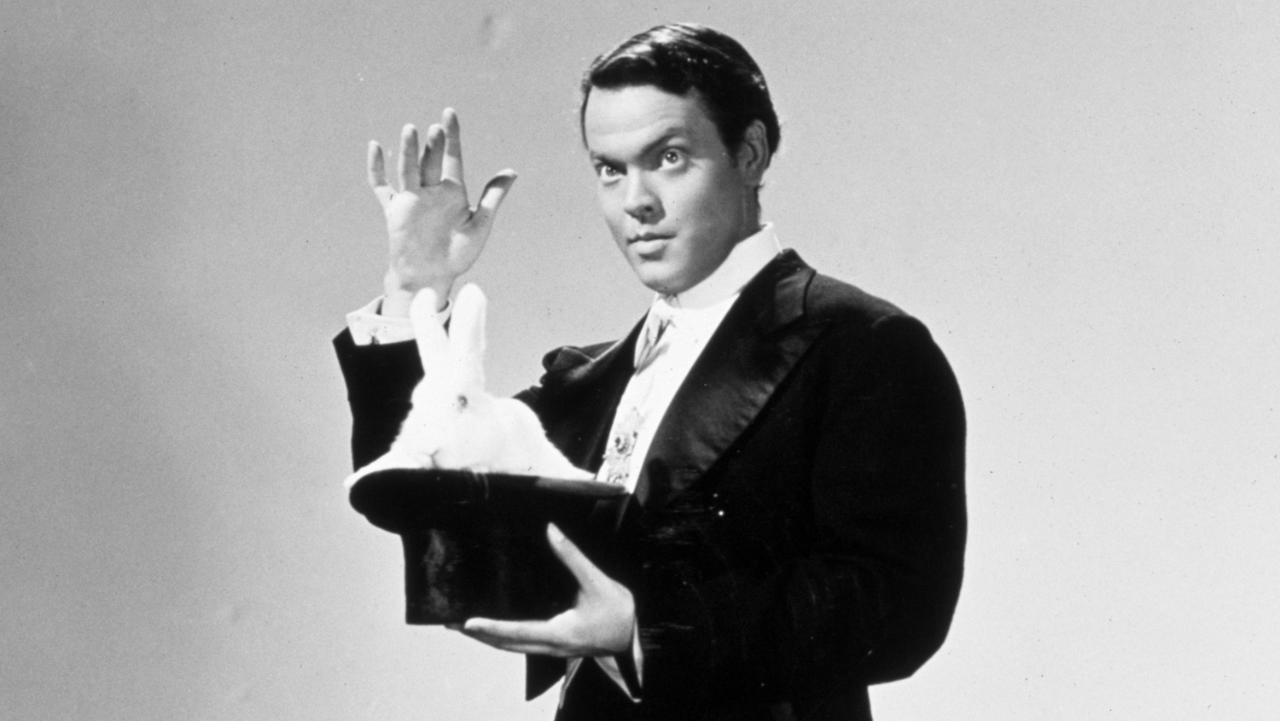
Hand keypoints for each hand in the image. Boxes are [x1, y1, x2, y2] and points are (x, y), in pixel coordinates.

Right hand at [367, 108, 516, 316]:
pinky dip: (376, 168)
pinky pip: (381, 187)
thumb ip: (492, 197)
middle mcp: (431, 190)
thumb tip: (512, 171)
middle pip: (431, 161)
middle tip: (436, 129)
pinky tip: (375, 147)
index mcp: (453, 190)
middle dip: (433, 145)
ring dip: (408, 151)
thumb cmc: (458, 254)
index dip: (452, 136)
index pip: (453, 157)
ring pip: (408, 169)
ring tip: (411, 130)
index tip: (449, 114)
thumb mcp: (480, 224)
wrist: (432, 277)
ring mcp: (411, 198)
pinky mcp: (394, 210)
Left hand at [455, 523, 635, 656]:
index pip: (518, 631)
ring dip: (488, 638)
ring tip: (465, 626)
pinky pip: (522, 644)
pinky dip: (504, 637)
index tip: (468, 622)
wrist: (633, 637)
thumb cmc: (618, 612)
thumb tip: (551, 529)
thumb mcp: (597, 583)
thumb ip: (573, 557)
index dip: (492, 627)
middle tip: (452, 623)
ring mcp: (552, 650)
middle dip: (479, 635)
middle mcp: (551, 646)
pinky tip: (495, 627)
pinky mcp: (554, 646)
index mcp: (559, 633)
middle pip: (507, 645)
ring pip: (512, 647)